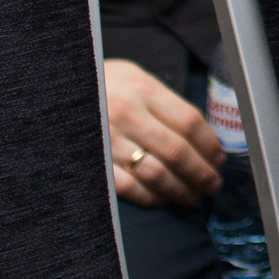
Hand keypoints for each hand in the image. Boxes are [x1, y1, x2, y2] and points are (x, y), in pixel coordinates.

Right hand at [106, 57, 224, 207]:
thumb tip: (202, 135)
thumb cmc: (104, 85)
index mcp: (143, 89)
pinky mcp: (94, 163)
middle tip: (213, 185)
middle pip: (178, 152)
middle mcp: (127, 114)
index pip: (190, 122)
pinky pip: (129, 188)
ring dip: (180, 191)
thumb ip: (165, 102)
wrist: (59, 91)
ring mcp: (108, 140)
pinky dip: (151, 199)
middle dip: (202, 174)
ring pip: (157, 174)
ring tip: (193, 196)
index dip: (211, 146)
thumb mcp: (135, 78)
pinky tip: (162, 200)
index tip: (220, 160)